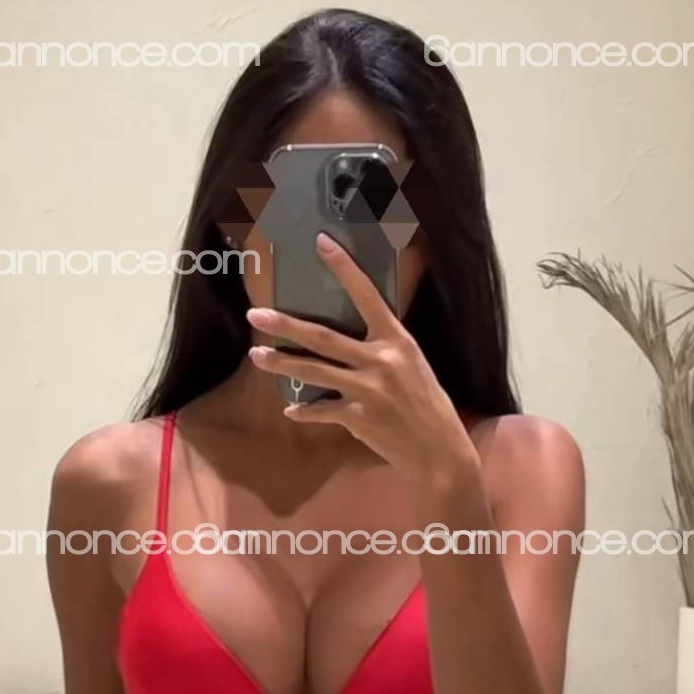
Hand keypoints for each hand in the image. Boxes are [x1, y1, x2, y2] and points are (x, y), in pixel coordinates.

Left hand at [245, 232, 479, 487]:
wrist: (438, 450)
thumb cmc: (428, 405)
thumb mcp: (413, 366)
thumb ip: (383, 350)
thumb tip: (350, 342)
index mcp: (397, 341)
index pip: (367, 296)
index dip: (344, 268)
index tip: (321, 243)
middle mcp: (380, 360)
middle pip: (323, 337)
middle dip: (286, 325)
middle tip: (255, 314)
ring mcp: (367, 390)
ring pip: (314, 372)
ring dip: (281, 364)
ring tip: (256, 356)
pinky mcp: (357, 418)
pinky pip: (322, 410)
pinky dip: (305, 410)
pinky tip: (291, 409)